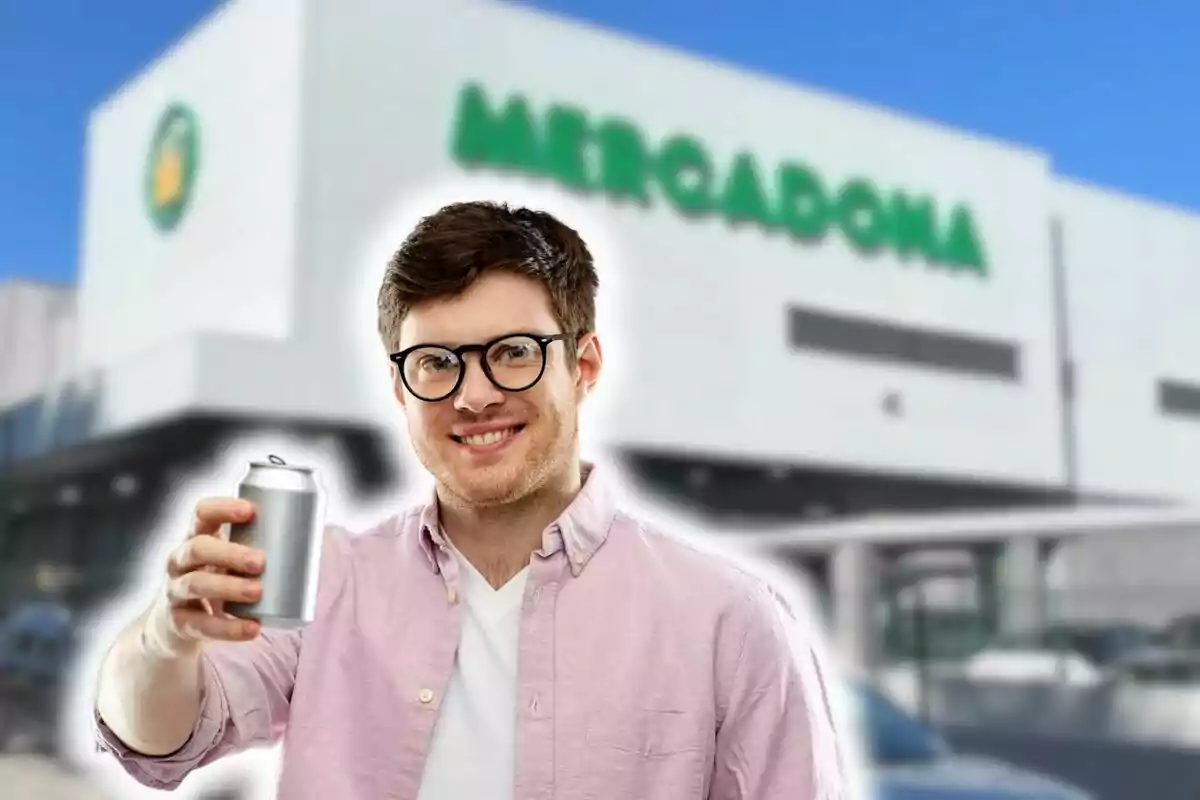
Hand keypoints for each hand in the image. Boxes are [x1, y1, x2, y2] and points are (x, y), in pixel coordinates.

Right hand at [143, 498, 265, 656]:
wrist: (180, 625)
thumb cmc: (219, 579)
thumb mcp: (231, 559)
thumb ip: (260, 545)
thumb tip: (316, 537)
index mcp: (196, 536)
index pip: (201, 513)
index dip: (222, 508)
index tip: (251, 510)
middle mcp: (180, 560)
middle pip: (198, 548)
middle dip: (230, 553)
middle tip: (261, 561)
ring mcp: (175, 591)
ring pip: (196, 584)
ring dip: (228, 587)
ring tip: (257, 592)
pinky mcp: (178, 622)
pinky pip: (201, 625)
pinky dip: (229, 628)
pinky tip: (252, 629)